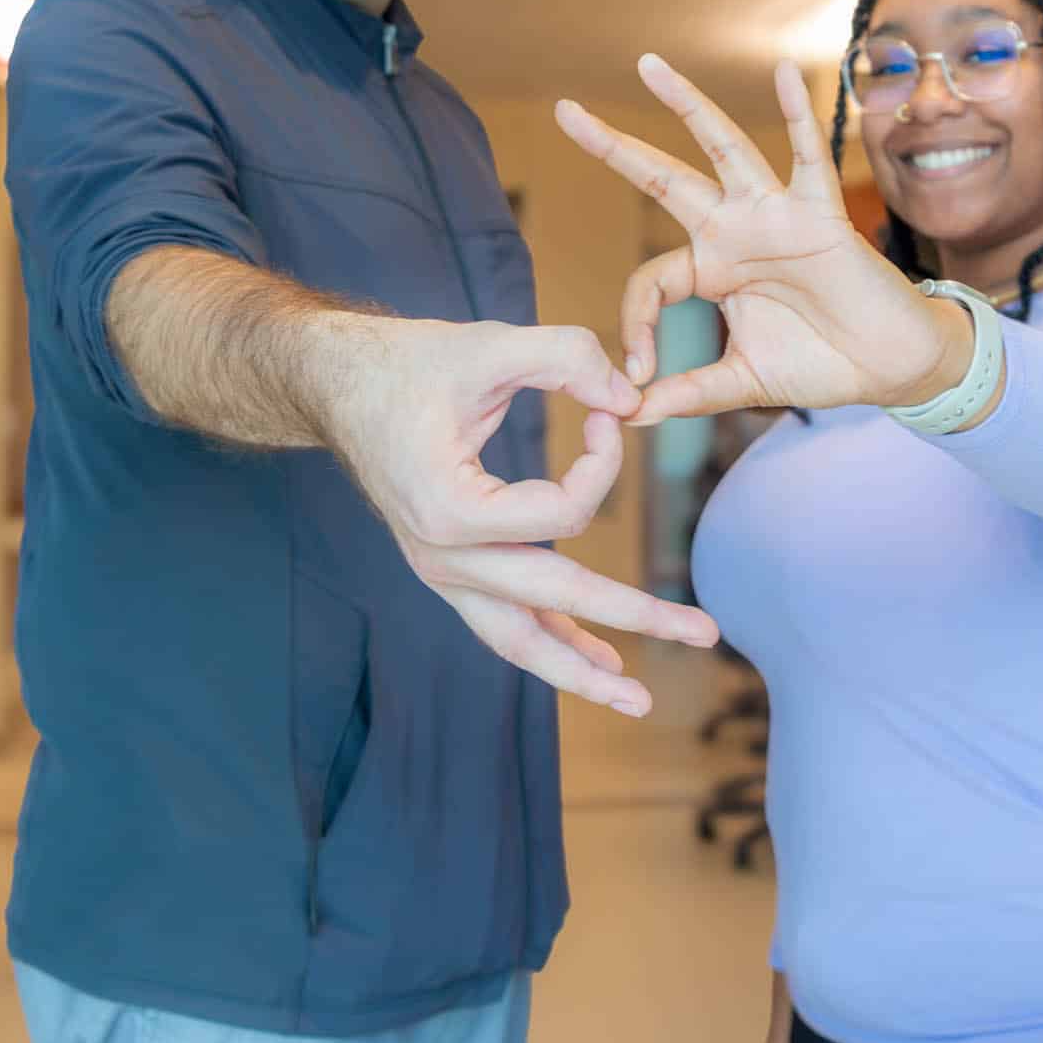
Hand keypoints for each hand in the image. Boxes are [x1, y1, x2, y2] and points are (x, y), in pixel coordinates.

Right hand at [314, 314, 717, 714]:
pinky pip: (503, 626)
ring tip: (638, 698)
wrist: (335, 385)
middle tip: (707, 632)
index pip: (561, 513)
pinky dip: (551, 645)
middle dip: (637, 616)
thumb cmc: (407, 363)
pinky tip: (601, 664)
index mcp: (448, 508)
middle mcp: (440, 556)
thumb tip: (632, 398)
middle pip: (554, 597)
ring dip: (581, 671)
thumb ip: (567, 357)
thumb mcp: (489, 344)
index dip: (604, 465)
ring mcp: (440, 573)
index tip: (611, 416)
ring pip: (517, 641)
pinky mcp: (448, 572)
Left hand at [555, 57, 972, 422]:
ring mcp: (774, 216)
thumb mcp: (740, 383)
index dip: (634, 325)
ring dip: (686, 105)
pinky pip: (807, 157)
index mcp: (711, 270)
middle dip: (614, 147)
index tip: (637, 373)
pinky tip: (782, 72)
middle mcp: (734, 231)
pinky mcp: (821, 214)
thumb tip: (628, 416)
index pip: (651, 279)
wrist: (887, 368)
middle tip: (564, 111)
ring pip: (721, 149)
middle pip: (662, 179)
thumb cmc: (819, 365)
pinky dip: (799, 115)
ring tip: (648, 65)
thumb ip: (687, 394)